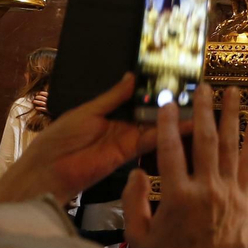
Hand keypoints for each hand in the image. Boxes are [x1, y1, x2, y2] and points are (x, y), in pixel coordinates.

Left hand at [0, 74, 182, 204]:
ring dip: (174, 117)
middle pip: (150, 110)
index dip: (155, 88)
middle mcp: (122, 124)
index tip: (175, 76)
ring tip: (198, 105)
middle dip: (169, 101)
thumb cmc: (60, 138)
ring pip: (156, 125)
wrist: (49, 171)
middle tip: (195, 90)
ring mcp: (127, 138)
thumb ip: (113, 97)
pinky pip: (151, 140)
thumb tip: (132, 76)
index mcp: (110, 110)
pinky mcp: (130, 152)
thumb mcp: (88, 111)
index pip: (138, 96)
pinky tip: (186, 125)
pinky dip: (168, 133)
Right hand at [124, 85, 247, 247]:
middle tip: (204, 85)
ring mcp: (229, 194)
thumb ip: (134, 202)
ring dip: (232, 116)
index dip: (167, 123)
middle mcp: (206, 190)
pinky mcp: (245, 201)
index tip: (167, 103)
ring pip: (231, 146)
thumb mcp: (139, 237)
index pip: (170, 150)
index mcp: (177, 197)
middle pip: (205, 140)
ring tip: (233, 92)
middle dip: (204, 109)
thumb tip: (136, 172)